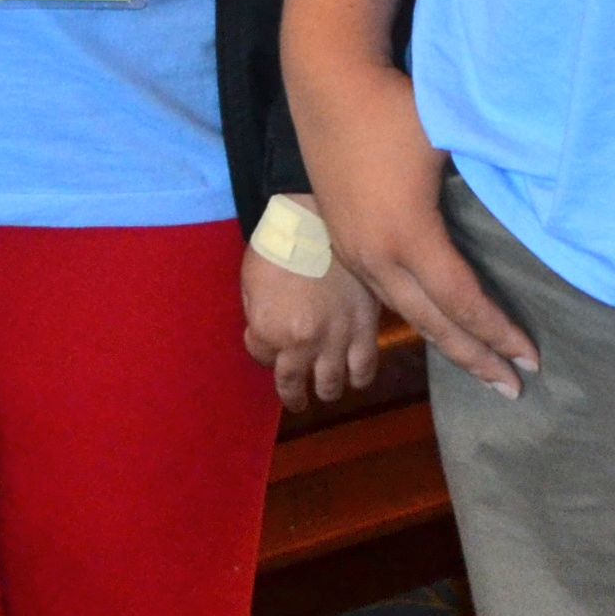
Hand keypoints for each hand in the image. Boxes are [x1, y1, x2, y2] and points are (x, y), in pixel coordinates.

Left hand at [240, 227, 387, 410]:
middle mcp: (303, 344)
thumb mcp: (249, 281)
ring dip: (326, 389)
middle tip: (297, 398)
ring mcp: (337, 339)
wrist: (317, 217)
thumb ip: (255, 316)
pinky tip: (353, 375)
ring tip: (326, 388)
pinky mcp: (365, 328)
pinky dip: (358, 377)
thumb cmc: (276, 244)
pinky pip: (364, 368)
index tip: (268, 346)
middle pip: (296, 385)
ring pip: (332, 385)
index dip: (264, 353)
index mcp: (269, 331)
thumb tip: (263, 339)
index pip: (263, 360)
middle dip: (293, 393)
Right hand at [300, 74, 538, 399]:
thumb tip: (536, 208)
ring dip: (446, 343)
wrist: (326, 83)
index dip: (498, 332)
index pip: (462, 301)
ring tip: (480, 367)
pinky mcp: (344, 242)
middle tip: (513, 391)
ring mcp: (355, 252)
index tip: (531, 359)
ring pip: (405, 314)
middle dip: (475, 360)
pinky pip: (387, 295)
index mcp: (408, 237)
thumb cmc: (394, 107)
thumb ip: (487, 183)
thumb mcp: (450, 142)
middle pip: (432, 324)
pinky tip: (436, 324)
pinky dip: (419, 319)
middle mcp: (376, 257)